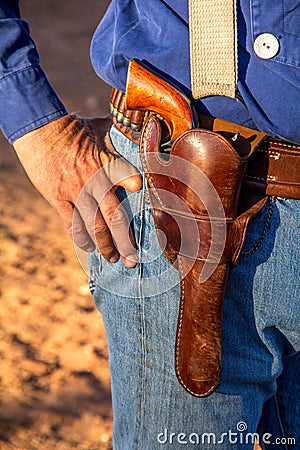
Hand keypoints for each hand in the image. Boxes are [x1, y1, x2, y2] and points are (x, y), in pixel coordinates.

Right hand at [13, 114, 142, 266]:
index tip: (148, 205)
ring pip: (94, 227)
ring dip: (105, 246)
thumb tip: (148, 129)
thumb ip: (126, 133)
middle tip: (133, 260)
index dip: (138, 190)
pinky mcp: (58, 198)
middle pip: (114, 216)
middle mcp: (94, 181)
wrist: (40, 130)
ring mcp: (75, 191)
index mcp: (108, 162)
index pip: (130, 179)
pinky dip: (81, 239)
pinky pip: (72, 224)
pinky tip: (89, 248)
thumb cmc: (76, 128)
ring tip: (113, 258)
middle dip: (126, 242)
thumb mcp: (104, 126)